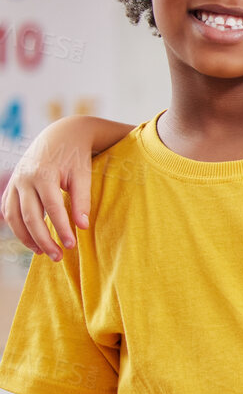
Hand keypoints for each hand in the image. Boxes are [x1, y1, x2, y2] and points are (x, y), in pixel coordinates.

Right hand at [2, 119, 97, 258]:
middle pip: (30, 216)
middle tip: (58, 257)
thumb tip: (83, 227)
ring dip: (26, 237)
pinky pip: (9, 211)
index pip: (52, 207)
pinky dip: (17, 227)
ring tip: (43, 252)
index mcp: (43, 174)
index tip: (71, 246)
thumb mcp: (83, 175)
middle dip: (43, 239)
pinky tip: (30, 240)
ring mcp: (15, 183)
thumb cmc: (75, 157)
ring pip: (14, 216)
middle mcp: (24, 179)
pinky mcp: (12, 186)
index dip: (61, 228)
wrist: (60, 136)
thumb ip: (82, 201)